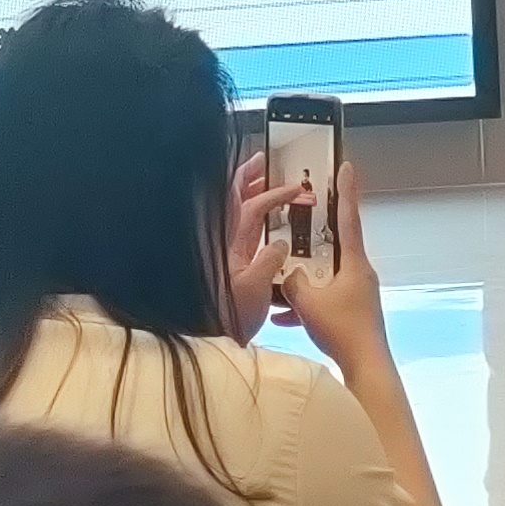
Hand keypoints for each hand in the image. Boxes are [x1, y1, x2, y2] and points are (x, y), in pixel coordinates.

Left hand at [222, 152, 301, 341]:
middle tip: (263, 162)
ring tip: (265, 182)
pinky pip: (244, 237)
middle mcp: (225, 246)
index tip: (290, 186)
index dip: (269, 192)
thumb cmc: (229, 319)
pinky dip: (255, 222)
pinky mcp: (234, 270)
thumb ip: (269, 261)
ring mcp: (228, 257)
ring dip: (251, 198)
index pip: (249, 207)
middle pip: (235, 204)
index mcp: (228, 245)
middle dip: (248, 180)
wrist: (214, 342)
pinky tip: (267, 221)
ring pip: (239, 218)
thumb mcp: (255, 289)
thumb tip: (281, 242)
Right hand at [276, 164, 391, 371]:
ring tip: (280, 281)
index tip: (346, 166)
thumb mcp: (309, 302)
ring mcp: (357, 293)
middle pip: (334, 246)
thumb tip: (288, 275)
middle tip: (301, 217)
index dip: (346, 191)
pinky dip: (306, 305)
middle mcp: (359, 273)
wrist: (366, 368)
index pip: (349, 218)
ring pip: (326, 276)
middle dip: (313, 237)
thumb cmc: (343, 330)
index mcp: (354, 263)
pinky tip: (283, 318)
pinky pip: (326, 299)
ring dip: (304, 278)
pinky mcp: (352, 312)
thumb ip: (293, 283)